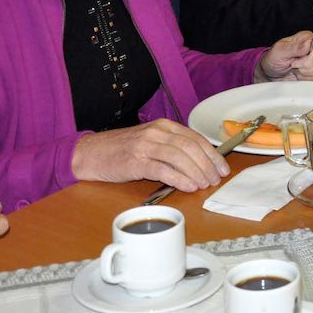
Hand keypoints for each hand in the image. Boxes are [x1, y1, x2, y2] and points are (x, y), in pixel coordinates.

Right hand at [71, 119, 229, 193]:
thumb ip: (172, 147)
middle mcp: (157, 132)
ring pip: (180, 158)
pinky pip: (163, 170)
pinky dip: (179, 179)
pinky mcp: (136, 161)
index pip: (196, 139)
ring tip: (204, 185)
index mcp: (164, 126)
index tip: (222, 168)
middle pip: (191, 148)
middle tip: (215, 179)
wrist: (89, 154)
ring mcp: (146, 146)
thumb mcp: (150, 141)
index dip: (212, 154)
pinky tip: (188, 186)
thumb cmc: (122, 150)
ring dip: (196, 173)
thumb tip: (200, 163)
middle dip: (207, 165)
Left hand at [257, 31, 312, 81]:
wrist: (271, 74)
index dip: (309, 58)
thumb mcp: (279, 52)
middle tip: (294, 67)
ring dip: (308, 74)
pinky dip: (311, 80)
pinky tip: (302, 77)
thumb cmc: (274, 60)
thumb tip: (308, 43)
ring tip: (297, 71)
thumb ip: (294, 47)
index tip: (295, 63)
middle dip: (307, 68)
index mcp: (307, 39)